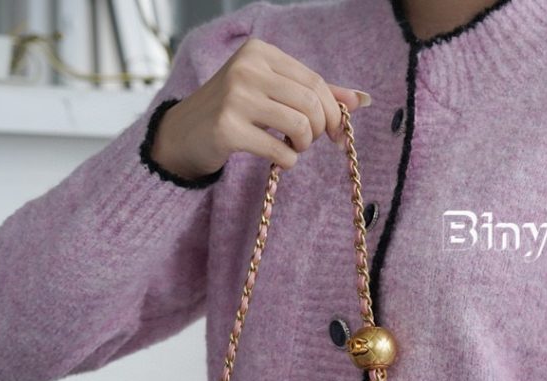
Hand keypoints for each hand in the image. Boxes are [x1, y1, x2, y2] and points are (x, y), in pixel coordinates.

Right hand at [152, 37, 370, 179]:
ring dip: (303, 145)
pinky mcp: (227, 128)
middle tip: (308, 141)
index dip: (334, 111)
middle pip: (311, 103)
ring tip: (292, 148)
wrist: (183, 135)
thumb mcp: (272, 91)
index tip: (335, 132)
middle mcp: (247, 69)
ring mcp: (235, 98)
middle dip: (319, 129)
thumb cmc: (233, 111)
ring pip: (299, 125)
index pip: (315, 82)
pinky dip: (288, 161)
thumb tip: (363, 100)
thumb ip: (315, 93)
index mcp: (260, 52)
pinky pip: (279, 150)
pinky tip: (278, 159)